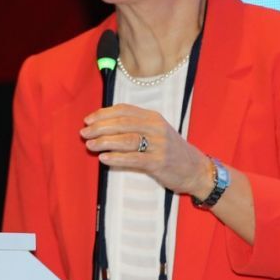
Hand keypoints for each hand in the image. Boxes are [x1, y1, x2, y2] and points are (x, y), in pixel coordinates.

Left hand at [80, 103, 212, 197]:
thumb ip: (135, 126)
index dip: (103, 113)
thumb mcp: (156, 132)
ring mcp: (158, 145)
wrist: (195, 169)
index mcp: (153, 117)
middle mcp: (156, 128)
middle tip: (84, 133)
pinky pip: (133, 159)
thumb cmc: (170, 150)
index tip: (88, 120)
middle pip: (122, 123)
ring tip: (90, 145)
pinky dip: (116, 158)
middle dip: (100, 127)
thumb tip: (103, 125)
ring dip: (105, 141)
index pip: (124, 110)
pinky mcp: (158, 162)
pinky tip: (103, 158)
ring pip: (126, 139)